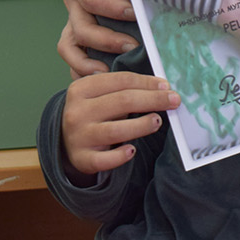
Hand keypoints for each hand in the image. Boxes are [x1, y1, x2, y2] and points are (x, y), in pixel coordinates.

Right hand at [58, 0, 136, 76]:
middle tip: (134, 46)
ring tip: (116, 71)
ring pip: (73, 46)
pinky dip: (84, 69)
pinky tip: (105, 79)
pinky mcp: (83, 24)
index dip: (109, 7)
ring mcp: (76, 14)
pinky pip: (75, 53)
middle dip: (106, 40)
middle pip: (81, 28)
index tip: (132, 10)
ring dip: (92, 61)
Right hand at [61, 71, 178, 181]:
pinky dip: (120, 156)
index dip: (147, 82)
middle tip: (174, 100)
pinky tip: (132, 151)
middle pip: (123, 101)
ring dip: (141, 125)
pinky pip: (104, 159)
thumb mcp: (98, 94)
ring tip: (157, 121)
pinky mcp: (82, 159)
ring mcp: (78, 136)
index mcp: (81, 88)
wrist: (65, 141)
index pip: (121, 80)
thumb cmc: (92, 113)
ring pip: (116, 130)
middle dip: (153, 99)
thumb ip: (121, 87)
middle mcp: (77, 111)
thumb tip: (161, 85)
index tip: (167, 85)